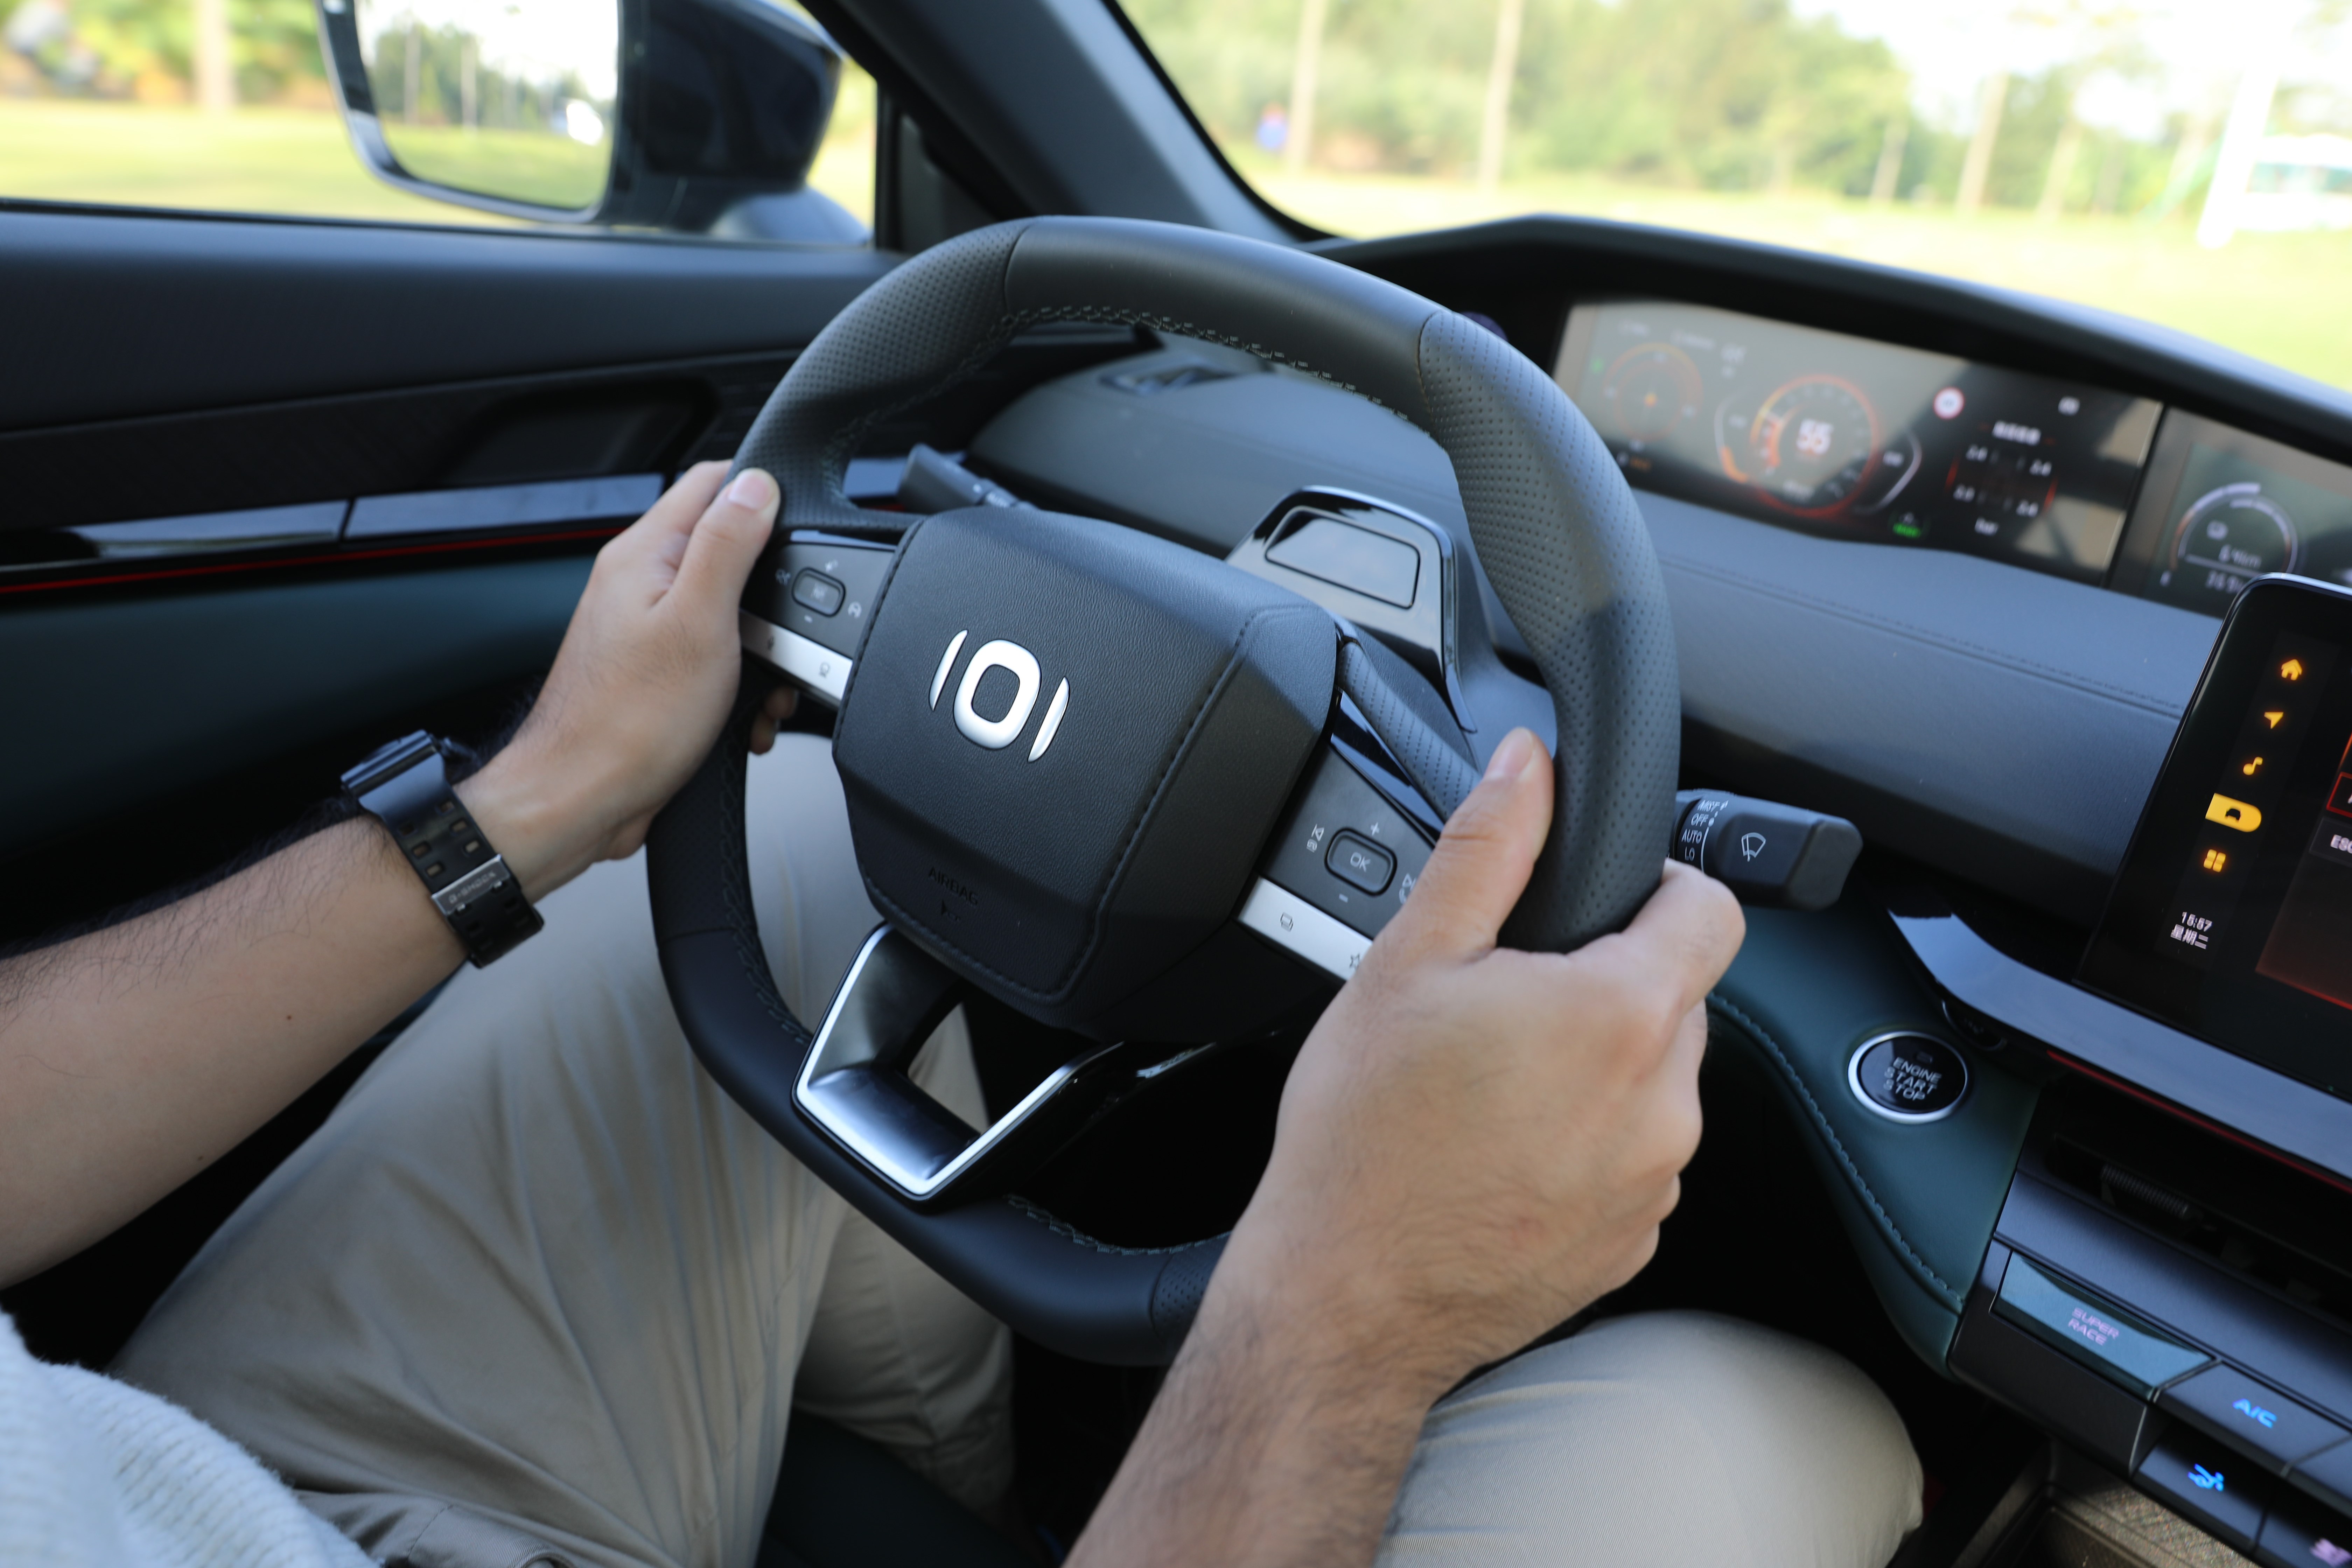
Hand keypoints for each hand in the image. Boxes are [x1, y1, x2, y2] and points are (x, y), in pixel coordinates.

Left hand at [457, 462, 796, 896]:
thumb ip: (727, 544)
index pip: (713, 483)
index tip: (796, 534)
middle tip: (781, 639)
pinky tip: (743, 716)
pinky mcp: (655, 672)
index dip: (763, 495)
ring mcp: (645, 628)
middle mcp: (639, 583)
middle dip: (772, 595)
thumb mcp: (699, 621)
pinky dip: (741, 685)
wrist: (581, 800)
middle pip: (729, 551)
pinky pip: (714, 658)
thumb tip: (757, 483)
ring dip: (762, 650)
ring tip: (763, 690)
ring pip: (729, 612)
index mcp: (644, 554)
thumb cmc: (628, 723)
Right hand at [1066, 729, 1744, 1567]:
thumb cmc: (1363, 1136)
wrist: (1343, 1299)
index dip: (1660, 885)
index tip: (1601, 902)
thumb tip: (1528, 765)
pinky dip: (1583, 1145)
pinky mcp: (1631, 1243)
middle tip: (1504, 1006)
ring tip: (1491, 1089)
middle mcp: (1663, 1103)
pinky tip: (1499, 1153)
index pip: (1712, 907)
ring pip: (1652, 1084)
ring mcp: (1654, 1182)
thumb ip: (1486, 848)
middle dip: (1606, 984)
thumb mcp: (1407, 961)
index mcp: (1620, 1015)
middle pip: (1677, 999)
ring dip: (1595, 1070)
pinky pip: (1632, 1161)